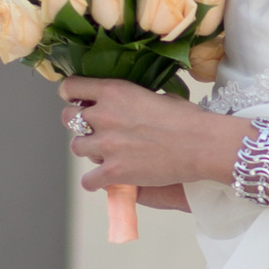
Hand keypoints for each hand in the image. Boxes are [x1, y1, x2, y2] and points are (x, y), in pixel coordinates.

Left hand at [62, 81, 213, 188]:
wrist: (201, 144)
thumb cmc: (185, 118)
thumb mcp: (153, 94)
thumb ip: (129, 98)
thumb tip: (122, 104)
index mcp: (113, 91)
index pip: (70, 87)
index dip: (71, 94)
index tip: (77, 100)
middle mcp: (103, 115)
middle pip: (68, 118)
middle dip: (78, 123)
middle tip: (94, 129)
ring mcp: (106, 145)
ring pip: (76, 147)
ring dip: (89, 149)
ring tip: (106, 153)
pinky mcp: (113, 172)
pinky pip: (87, 180)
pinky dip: (95, 181)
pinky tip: (105, 179)